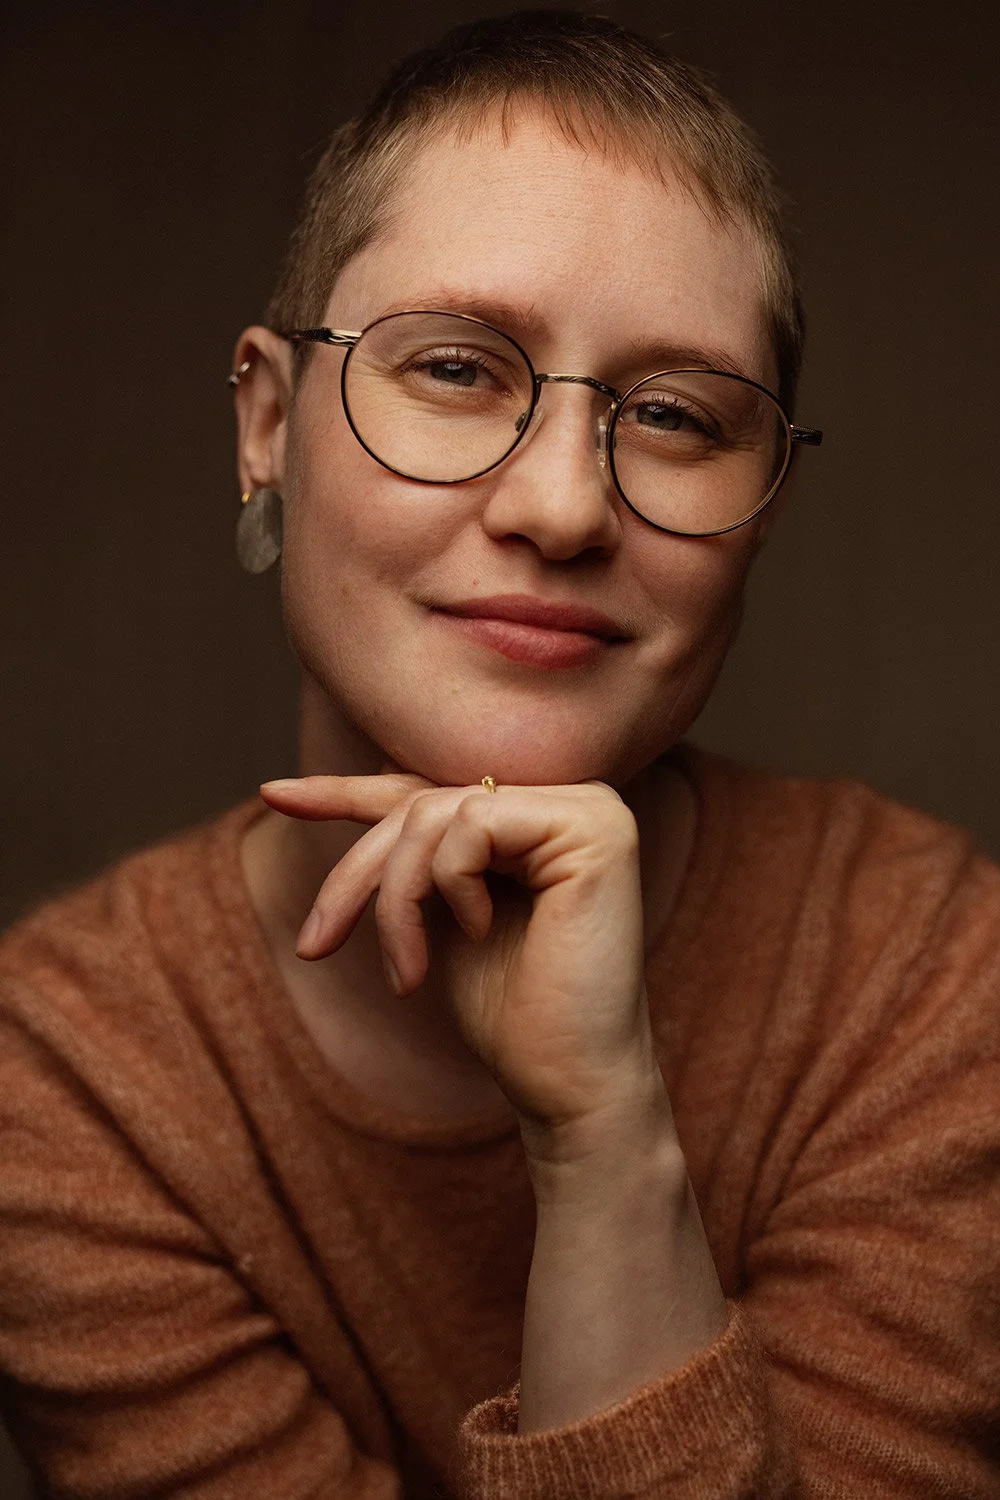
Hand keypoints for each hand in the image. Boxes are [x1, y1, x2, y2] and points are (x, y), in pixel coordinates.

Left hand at [259, 773, 663, 1141]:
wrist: (566, 1081)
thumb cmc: (510, 1013)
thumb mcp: (439, 915)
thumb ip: (422, 852)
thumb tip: (372, 779)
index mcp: (539, 818)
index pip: (427, 793)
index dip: (343, 794)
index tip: (270, 796)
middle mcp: (573, 798)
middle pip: (421, 806)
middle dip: (357, 877)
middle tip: (314, 946)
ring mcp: (590, 805)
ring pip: (435, 813)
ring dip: (395, 898)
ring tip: (407, 972)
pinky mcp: (595, 825)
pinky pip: (471, 823)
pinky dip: (449, 886)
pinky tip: (480, 932)